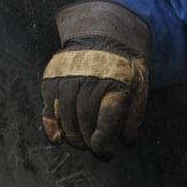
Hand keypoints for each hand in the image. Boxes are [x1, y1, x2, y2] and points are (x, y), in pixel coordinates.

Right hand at [41, 0, 149, 159]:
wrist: (103, 34)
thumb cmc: (123, 68)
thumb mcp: (138, 87)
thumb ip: (133, 115)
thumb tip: (125, 141)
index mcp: (116, 82)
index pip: (107, 119)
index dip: (104, 142)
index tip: (105, 152)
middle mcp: (90, 79)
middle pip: (85, 120)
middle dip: (88, 141)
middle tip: (92, 148)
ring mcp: (69, 77)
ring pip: (67, 116)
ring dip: (72, 136)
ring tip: (80, 143)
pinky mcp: (53, 77)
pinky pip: (49, 106)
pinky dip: (51, 125)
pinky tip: (57, 138)